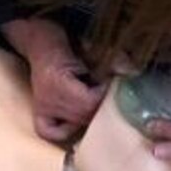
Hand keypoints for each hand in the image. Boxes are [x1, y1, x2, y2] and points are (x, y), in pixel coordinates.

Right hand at [2, 17, 107, 141]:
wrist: (38, 39)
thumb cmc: (64, 40)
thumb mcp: (89, 46)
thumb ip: (110, 59)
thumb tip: (131, 70)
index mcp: (56, 81)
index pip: (88, 102)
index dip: (104, 94)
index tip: (109, 81)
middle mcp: (47, 98)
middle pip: (83, 116)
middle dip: (100, 105)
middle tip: (105, 91)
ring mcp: (41, 106)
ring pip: (74, 123)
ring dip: (89, 114)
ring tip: (93, 98)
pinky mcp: (38, 110)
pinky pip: (49, 131)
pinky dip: (64, 130)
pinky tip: (74, 119)